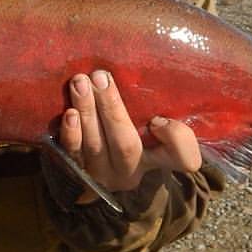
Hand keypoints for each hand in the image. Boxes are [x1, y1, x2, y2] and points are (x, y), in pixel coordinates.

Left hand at [61, 70, 201, 203]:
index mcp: (159, 158)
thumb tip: (158, 120)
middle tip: (100, 77)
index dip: (176, 139)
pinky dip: (71, 135)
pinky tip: (69, 114)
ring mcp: (102, 174)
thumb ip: (169, 123)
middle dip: (112, 109)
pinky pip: (72, 156)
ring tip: (79, 84)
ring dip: (87, 112)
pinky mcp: (76, 172)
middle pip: (126, 145)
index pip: (182, 157)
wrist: (98, 161)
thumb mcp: (156, 127)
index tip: (159, 118)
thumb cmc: (135, 132)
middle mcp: (131, 171)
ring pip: (95, 146)